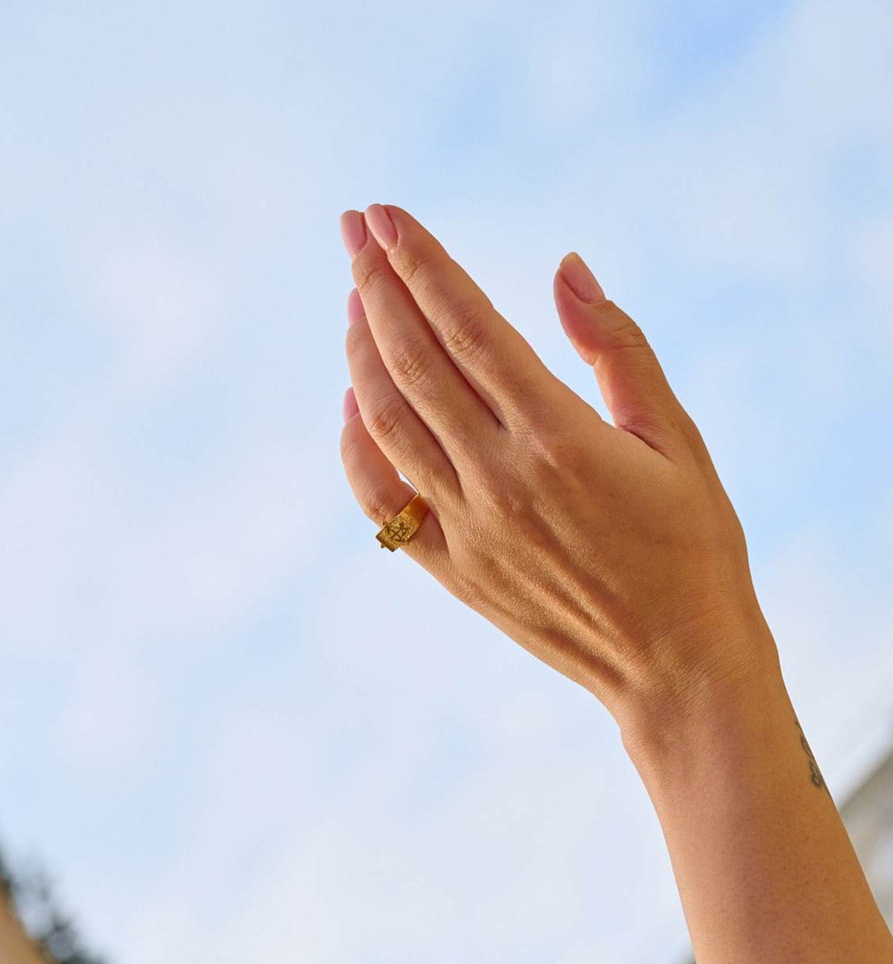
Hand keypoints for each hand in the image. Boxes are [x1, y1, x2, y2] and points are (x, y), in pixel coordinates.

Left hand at [338, 204, 776, 733]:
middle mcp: (501, 479)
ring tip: (352, 300)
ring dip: (361, 354)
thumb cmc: (693, 546)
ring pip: (388, 422)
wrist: (676, 666)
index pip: (467, 327)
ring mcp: (468, 529)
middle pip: (414, 362)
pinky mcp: (454, 569)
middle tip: (353, 231)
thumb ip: (616, 348)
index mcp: (562, 438)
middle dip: (376, 285)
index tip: (384, 216)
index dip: (421, 263)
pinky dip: (356, 448)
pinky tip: (351, 405)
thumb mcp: (676, 438)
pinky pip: (381, 502)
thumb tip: (566, 267)